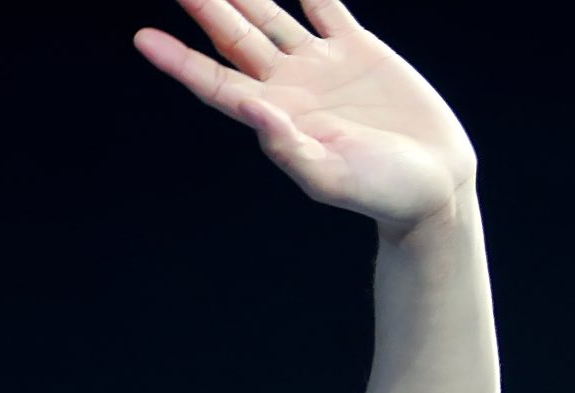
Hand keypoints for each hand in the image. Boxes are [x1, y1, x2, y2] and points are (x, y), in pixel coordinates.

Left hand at [134, 0, 476, 234]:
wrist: (431, 184)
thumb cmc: (379, 192)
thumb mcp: (329, 176)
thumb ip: (286, 146)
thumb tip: (248, 106)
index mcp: (274, 119)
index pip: (214, 82)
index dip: (179, 60)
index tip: (143, 37)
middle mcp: (289, 88)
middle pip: (235, 39)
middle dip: (207, 8)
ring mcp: (321, 65)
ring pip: (272, 16)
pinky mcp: (358, 49)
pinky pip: (325, 4)